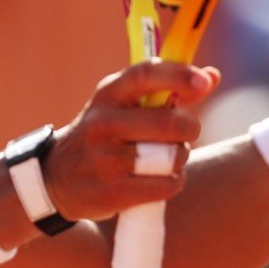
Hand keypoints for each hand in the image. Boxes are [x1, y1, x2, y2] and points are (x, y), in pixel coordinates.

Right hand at [43, 61, 219, 221]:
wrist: (56, 179)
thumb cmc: (103, 136)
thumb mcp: (123, 106)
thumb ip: (168, 90)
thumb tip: (213, 76)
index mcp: (107, 95)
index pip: (146, 74)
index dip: (179, 75)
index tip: (205, 81)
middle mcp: (103, 123)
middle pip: (168, 123)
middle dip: (190, 128)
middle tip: (187, 133)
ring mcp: (105, 160)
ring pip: (170, 157)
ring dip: (180, 158)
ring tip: (168, 159)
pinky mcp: (112, 192)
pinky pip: (165, 185)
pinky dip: (174, 182)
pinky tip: (162, 179)